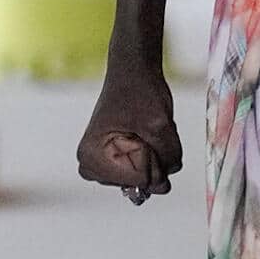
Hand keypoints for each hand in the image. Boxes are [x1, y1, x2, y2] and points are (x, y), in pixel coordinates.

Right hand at [77, 56, 182, 204]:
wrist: (133, 72)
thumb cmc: (139, 92)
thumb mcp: (160, 124)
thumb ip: (167, 158)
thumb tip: (165, 186)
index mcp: (91, 157)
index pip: (139, 180)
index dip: (153, 157)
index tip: (142, 132)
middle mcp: (93, 167)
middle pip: (142, 182)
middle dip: (155, 157)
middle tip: (144, 128)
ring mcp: (106, 166)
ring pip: (149, 176)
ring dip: (157, 153)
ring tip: (143, 128)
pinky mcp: (119, 162)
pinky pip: (150, 169)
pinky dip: (156, 152)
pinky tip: (145, 131)